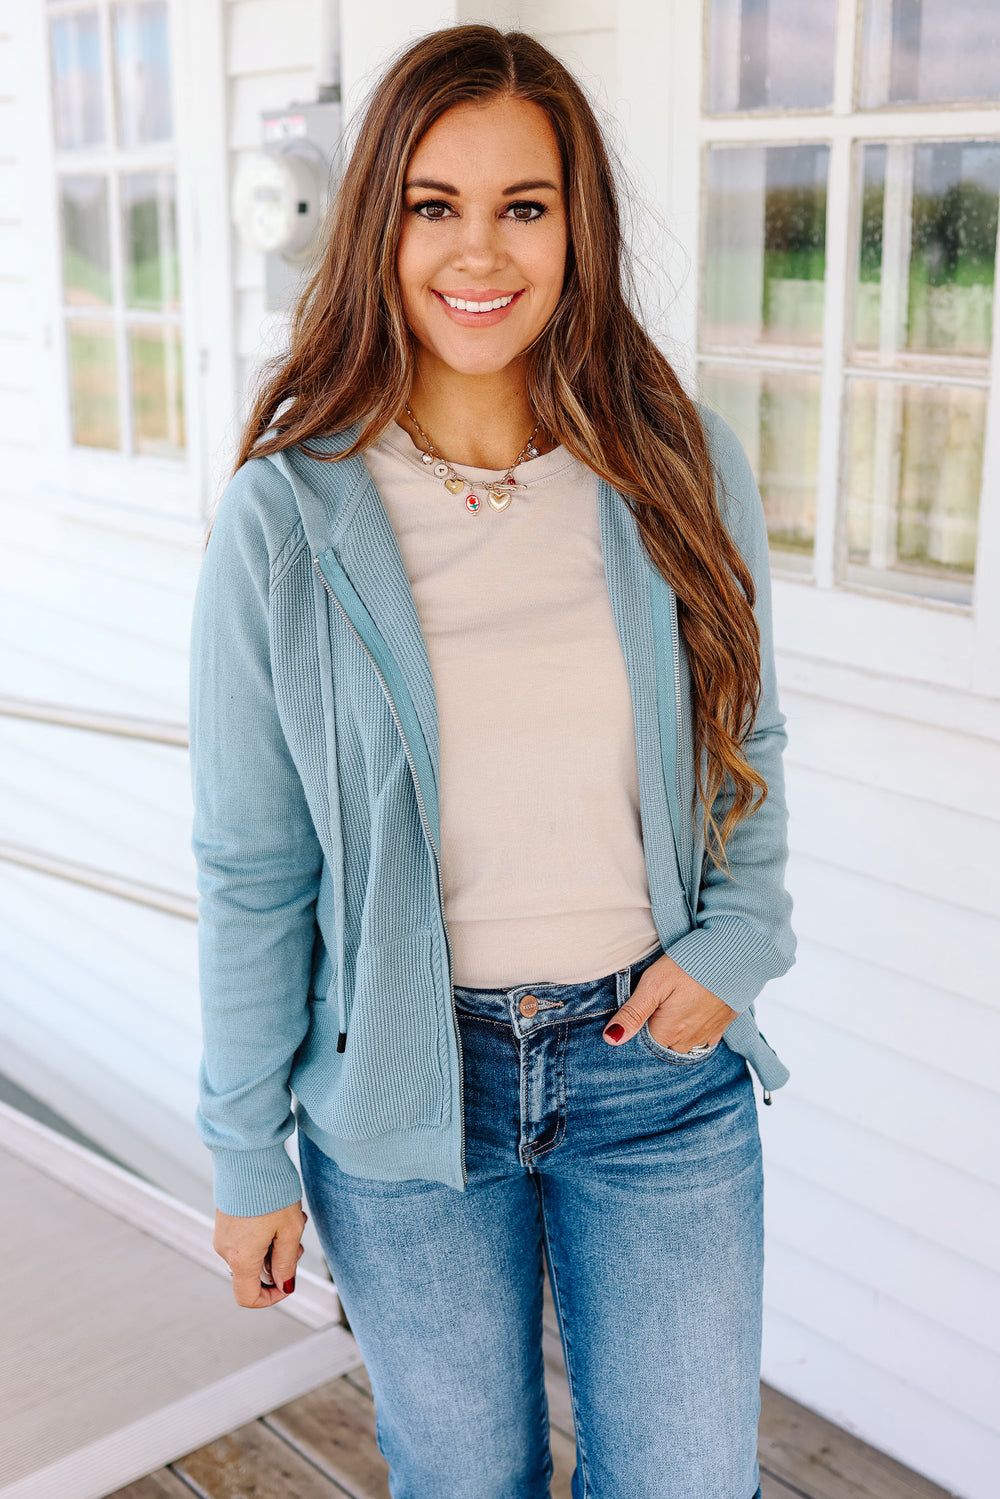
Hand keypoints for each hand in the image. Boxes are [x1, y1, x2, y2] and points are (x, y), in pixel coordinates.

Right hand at [214, 1201, 308, 1308]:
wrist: (249, 1155)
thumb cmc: (271, 1191)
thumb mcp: (289, 1230)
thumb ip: (287, 1263)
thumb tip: (285, 1285)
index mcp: (241, 1258)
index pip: (248, 1297)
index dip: (271, 1298)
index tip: (288, 1282)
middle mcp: (226, 1250)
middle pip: (252, 1275)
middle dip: (278, 1265)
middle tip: (297, 1243)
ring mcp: (223, 1234)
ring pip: (250, 1255)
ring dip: (273, 1247)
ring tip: (291, 1222)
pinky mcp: (225, 1220)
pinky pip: (244, 1240)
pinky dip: (263, 1235)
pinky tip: (278, 1214)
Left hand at [602, 952, 736, 1051]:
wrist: (735, 955)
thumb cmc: (690, 965)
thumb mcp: (654, 983)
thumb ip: (633, 1013)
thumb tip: (611, 1039)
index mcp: (668, 1032)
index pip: (641, 1045)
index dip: (634, 1030)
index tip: (635, 1013)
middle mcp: (687, 1042)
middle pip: (660, 1046)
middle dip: (652, 1033)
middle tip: (653, 1006)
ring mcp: (706, 1037)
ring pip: (679, 1046)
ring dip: (671, 1035)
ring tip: (669, 1010)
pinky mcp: (720, 1029)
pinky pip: (699, 1042)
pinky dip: (689, 1034)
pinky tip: (687, 1016)